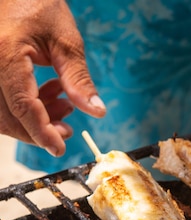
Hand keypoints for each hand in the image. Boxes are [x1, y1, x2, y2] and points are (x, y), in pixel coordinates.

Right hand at [0, 0, 105, 156]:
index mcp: (5, 55)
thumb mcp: (66, 42)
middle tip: (68, 128)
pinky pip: (0, 102)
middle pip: (8, 117)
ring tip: (64, 105)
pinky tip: (48, 94)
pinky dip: (23, 107)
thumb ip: (79, 80)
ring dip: (33, 119)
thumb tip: (97, 112)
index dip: (42, 132)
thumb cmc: (39, 5)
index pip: (23, 106)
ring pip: (1, 113)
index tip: (60, 149)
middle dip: (39, 130)